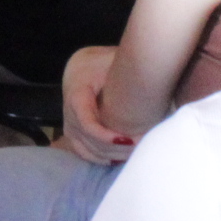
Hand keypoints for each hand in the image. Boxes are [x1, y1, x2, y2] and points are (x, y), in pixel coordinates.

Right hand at [55, 46, 134, 165]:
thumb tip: (151, 73)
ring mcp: (70, 127)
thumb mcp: (111, 61)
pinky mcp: (73, 135)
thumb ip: (127, 69)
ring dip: (113, 156)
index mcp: (77, 96)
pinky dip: (104, 159)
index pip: (88, 124)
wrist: (80, 69)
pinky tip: (122, 158)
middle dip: (117, 149)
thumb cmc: (99, 64)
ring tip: (136, 153)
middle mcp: (69, 115)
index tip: (131, 140)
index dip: (107, 137)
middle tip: (142, 146)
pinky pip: (86, 154)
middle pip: (91, 142)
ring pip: (89, 152)